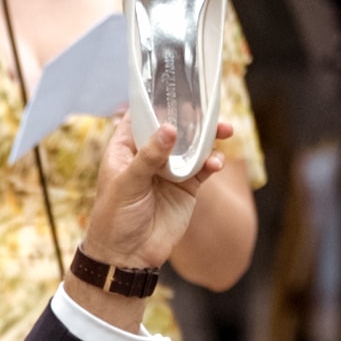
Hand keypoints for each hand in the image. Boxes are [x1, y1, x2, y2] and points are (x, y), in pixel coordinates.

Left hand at [76, 114, 228, 274]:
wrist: (127, 256)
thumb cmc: (115, 217)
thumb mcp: (127, 183)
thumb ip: (149, 156)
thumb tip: (171, 129)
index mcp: (126, 147)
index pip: (142, 115)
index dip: (158, 100)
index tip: (177, 84)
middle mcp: (150, 155)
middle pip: (174, 127)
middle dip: (193, 117)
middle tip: (210, 108)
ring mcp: (170, 171)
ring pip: (193, 146)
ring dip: (209, 138)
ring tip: (225, 131)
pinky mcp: (186, 188)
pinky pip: (203, 169)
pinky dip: (212, 163)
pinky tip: (216, 164)